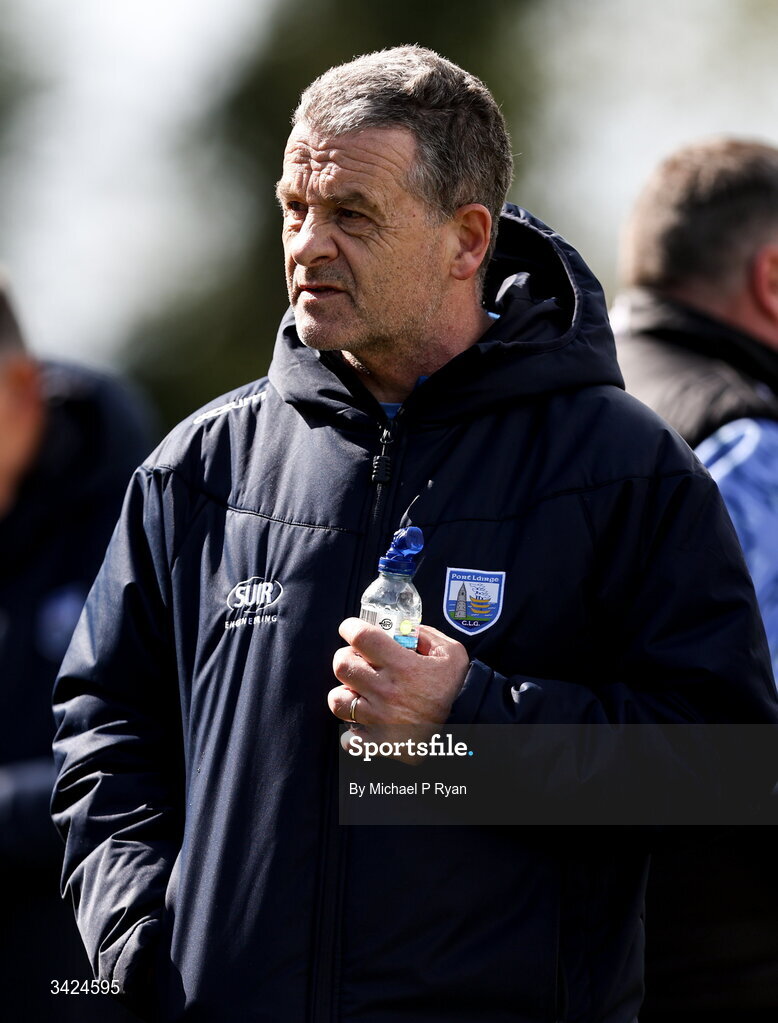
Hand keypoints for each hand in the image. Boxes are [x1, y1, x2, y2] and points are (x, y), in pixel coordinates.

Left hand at [328, 618, 469, 755]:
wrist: (468, 727)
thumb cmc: (456, 689)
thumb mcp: (451, 653)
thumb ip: (427, 635)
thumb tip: (404, 630)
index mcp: (402, 665)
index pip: (361, 637)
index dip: (350, 627)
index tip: (350, 628)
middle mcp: (386, 691)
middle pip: (342, 665)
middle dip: (346, 657)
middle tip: (357, 660)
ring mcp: (379, 719)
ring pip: (338, 700)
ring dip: (345, 693)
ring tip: (358, 692)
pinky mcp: (379, 743)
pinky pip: (348, 738)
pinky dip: (353, 732)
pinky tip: (365, 724)